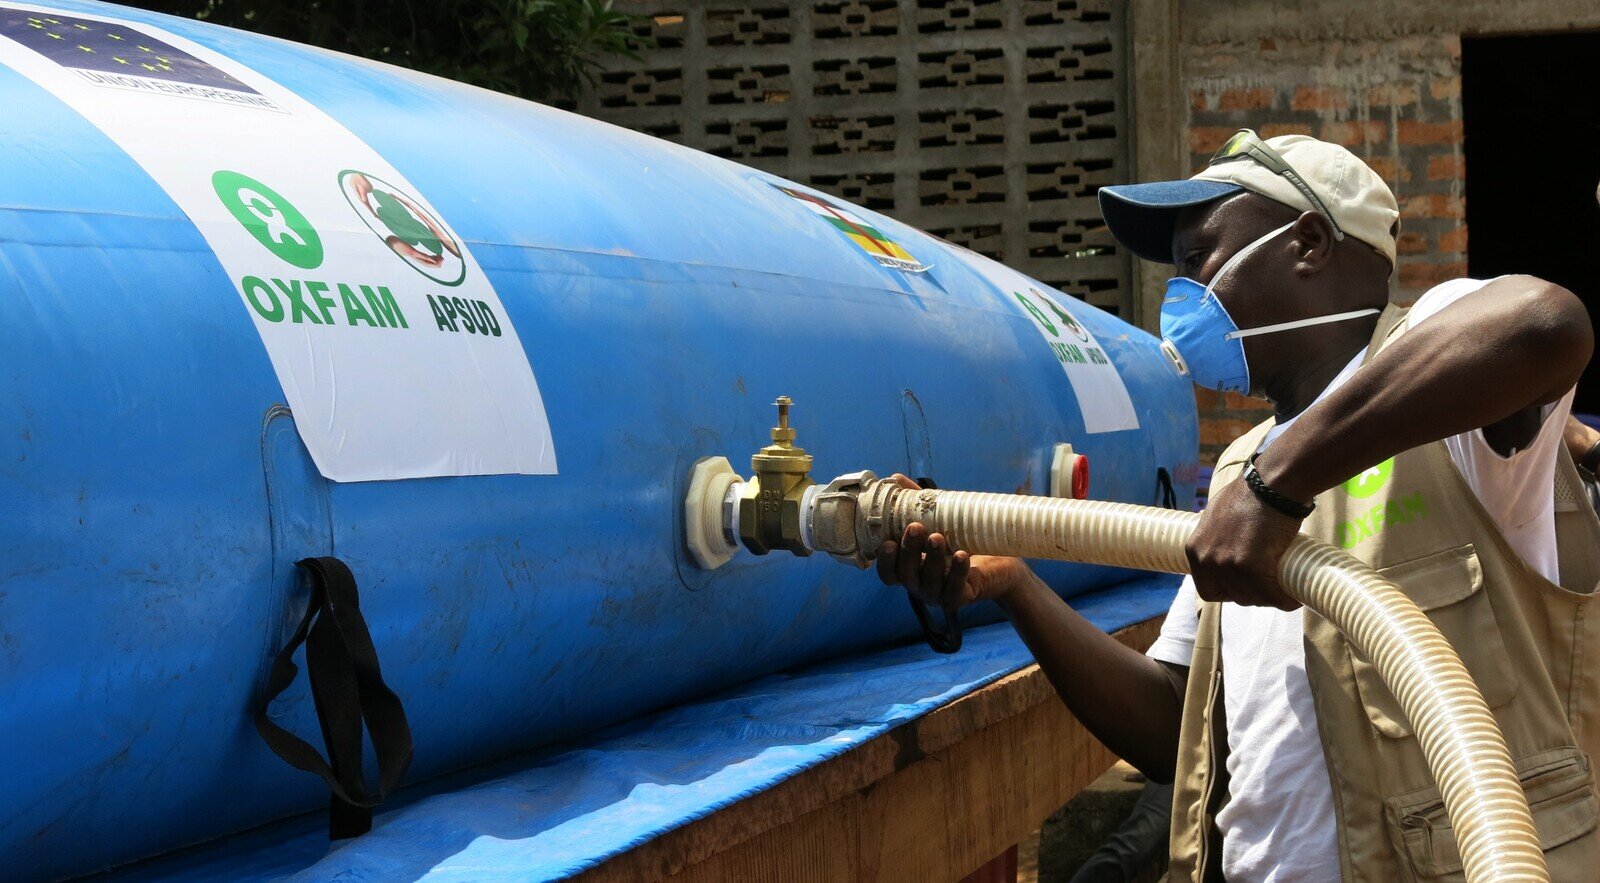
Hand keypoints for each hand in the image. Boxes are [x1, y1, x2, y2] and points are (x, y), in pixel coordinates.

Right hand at [873, 474, 1031, 606]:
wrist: (999, 563)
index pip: (889, 573)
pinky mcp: (961, 598)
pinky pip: (956, 590)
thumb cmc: (961, 541)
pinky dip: (957, 573)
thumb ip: (916, 504)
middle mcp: (920, 585)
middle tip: (916, 528)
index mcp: (910, 569)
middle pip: (907, 575)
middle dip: (909, 551)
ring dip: (932, 560)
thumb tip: (896, 478)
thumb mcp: (938, 521)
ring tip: (938, 537)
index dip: (885, 561)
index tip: (888, 542)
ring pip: (930, 583)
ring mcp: (939, 594)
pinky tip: (961, 556)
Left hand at [1186, 474, 1303, 609]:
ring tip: (1282, 592)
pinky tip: (1293, 599)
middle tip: (1269, 588)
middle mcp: (1206, 560)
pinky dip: (1284, 601)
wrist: (1270, 485)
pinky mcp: (1251, 567)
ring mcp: (1227, 565)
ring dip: (1269, 598)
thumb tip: (1219, 547)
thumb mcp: (1216, 516)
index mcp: (1194, 550)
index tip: (1245, 587)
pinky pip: (1271, 595)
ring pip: (1251, 598)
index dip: (1228, 592)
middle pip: (1231, 595)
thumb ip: (1213, 537)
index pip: (1207, 589)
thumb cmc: (1249, 495)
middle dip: (1252, 595)